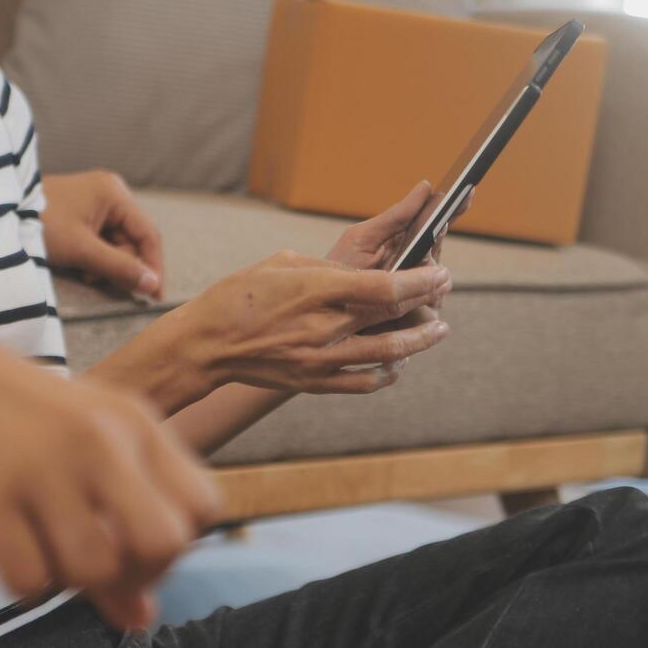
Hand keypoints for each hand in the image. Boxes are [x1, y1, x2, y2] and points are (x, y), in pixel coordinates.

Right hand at [0, 336, 218, 631]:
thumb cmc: (12, 411)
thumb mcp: (84, 444)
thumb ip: (121, 523)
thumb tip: (142, 618)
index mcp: (134, 423)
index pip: (203, 508)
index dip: (175, 547)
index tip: (132, 547)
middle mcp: (99, 440)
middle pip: (162, 545)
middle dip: (134, 575)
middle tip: (94, 567)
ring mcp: (42, 466)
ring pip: (93, 570)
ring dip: (68, 582)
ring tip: (40, 550)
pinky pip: (30, 581)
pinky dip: (22, 584)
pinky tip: (6, 550)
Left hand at [42, 171, 164, 299]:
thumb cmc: (41, 225)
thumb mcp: (82, 250)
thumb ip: (119, 267)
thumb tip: (153, 285)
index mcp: (114, 193)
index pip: (148, 233)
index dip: (154, 266)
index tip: (155, 295)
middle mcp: (110, 194)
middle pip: (133, 240)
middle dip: (123, 265)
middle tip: (107, 284)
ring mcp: (96, 203)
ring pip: (117, 244)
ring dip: (107, 265)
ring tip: (86, 274)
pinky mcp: (83, 215)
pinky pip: (102, 241)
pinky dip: (96, 259)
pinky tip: (81, 267)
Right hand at [149, 250, 451, 395]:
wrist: (205, 345)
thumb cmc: (238, 296)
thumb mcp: (282, 264)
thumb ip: (328, 270)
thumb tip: (363, 278)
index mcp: (315, 290)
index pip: (386, 288)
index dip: (422, 281)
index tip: (439, 273)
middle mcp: (322, 328)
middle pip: (394, 319)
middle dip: (427, 304)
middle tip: (443, 292)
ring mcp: (319, 359)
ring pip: (388, 355)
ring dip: (420, 342)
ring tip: (437, 331)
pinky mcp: (312, 382)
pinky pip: (364, 383)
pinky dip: (388, 373)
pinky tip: (398, 363)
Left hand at [327, 181, 470, 309]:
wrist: (318, 312)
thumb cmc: (338, 271)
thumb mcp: (363, 239)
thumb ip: (395, 216)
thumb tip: (427, 186)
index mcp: (408, 249)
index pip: (437, 228)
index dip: (454, 210)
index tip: (465, 192)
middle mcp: (417, 274)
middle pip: (439, 258)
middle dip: (435, 246)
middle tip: (435, 229)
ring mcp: (418, 300)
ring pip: (438, 287)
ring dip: (425, 278)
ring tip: (410, 270)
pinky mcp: (413, 327)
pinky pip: (428, 314)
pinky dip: (419, 307)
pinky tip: (407, 304)